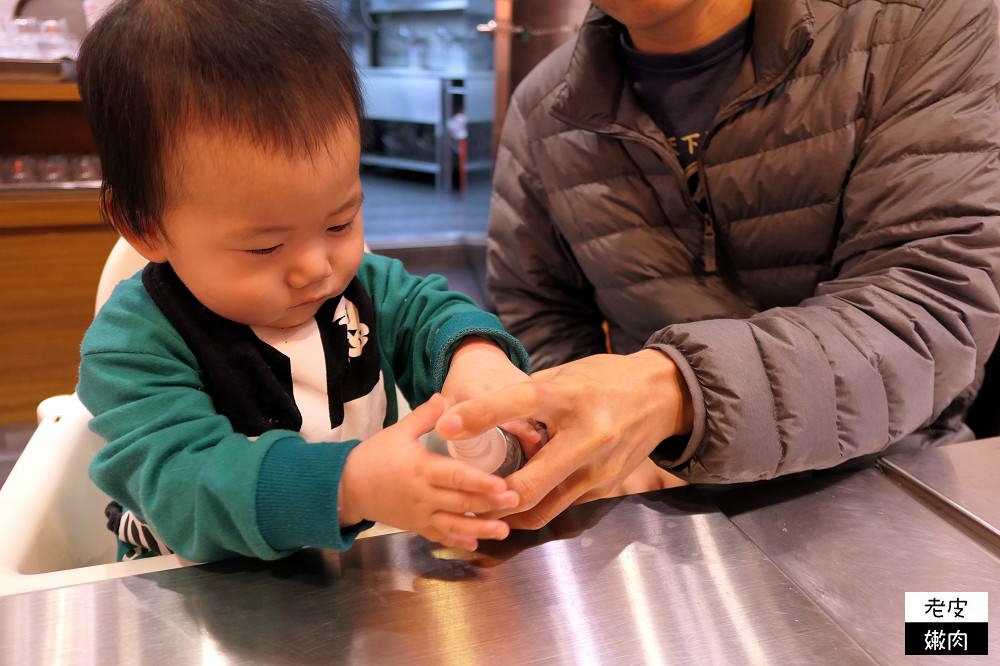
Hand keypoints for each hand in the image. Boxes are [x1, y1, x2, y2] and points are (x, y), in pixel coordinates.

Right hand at [339, 394, 519, 549]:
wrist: (346, 486)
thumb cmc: (373, 456)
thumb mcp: (398, 432)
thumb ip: (424, 417)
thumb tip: (443, 397)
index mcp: (420, 469)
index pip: (454, 476)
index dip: (478, 481)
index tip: (501, 484)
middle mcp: (422, 495)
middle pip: (460, 501)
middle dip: (488, 503)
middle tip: (516, 500)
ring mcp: (419, 514)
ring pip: (453, 524)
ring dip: (480, 528)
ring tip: (504, 531)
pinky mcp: (415, 526)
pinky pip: (438, 535)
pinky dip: (457, 540)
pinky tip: (476, 544)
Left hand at [436, 350, 692, 529]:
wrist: (662, 397)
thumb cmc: (603, 381)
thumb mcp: (563, 376)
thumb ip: (524, 399)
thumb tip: (474, 416)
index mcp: (571, 398)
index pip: (520, 403)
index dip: (480, 416)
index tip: (445, 426)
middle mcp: (588, 438)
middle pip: (527, 485)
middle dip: (487, 498)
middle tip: (456, 495)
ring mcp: (599, 471)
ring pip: (540, 508)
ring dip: (505, 511)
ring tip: (475, 505)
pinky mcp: (604, 489)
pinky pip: (559, 506)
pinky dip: (532, 506)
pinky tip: (511, 500)